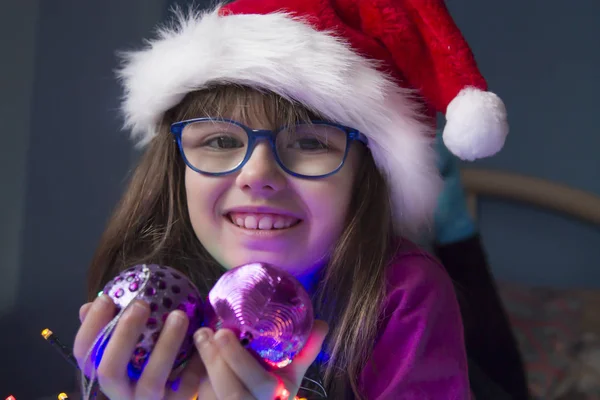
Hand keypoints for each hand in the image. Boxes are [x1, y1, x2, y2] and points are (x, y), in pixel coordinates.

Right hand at [74, 295, 204, 398]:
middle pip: (109, 371)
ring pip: (151, 381)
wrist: (175, 394)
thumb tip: (88, 305)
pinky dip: (195, 360)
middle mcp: (120, 394)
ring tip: (179, 315)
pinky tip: (203, 334)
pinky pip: (186, 384)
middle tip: (140, 304)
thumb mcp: (128, 344)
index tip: (107, 297)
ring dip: (165, 345)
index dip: (90, 326)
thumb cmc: (148, 359)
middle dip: (123, 336)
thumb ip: (112, 326)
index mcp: (106, 373)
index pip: (84, 354)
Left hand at [194, 321, 328, 399]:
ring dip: (202, 365)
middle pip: (231, 391)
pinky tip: (193, 351)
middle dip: (216, 360)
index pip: (259, 384)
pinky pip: (202, 395)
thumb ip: (306, 351)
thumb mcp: (292, 376)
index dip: (239, 361)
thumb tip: (323, 324)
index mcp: (277, 395)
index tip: (222, 331)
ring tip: (199, 335)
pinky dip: (195, 374)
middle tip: (206, 331)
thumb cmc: (274, 391)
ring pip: (211, 394)